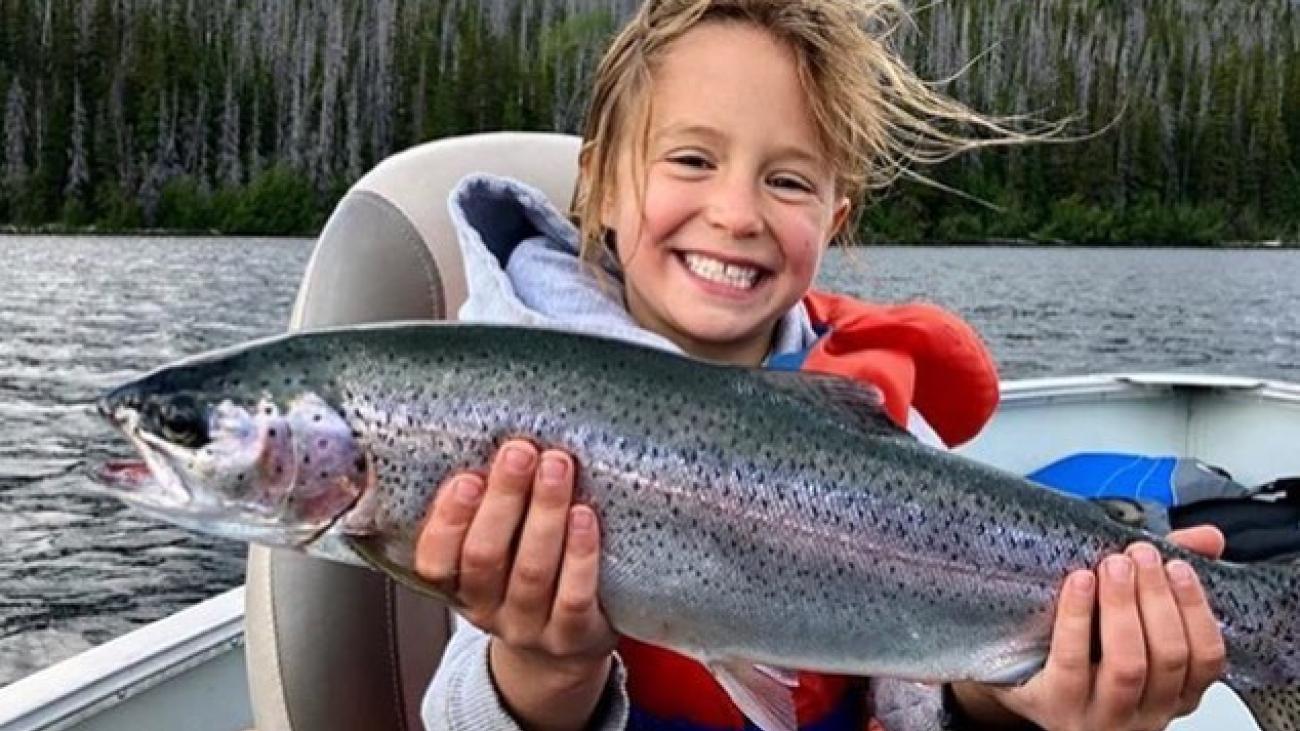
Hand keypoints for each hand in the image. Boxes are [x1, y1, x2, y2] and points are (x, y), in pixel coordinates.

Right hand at [414, 440, 617, 729]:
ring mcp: (530, 625)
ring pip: (532, 571)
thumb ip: (485, 507)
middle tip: (519, 452)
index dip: (448, 520)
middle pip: (485, 557)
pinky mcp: (573, 634)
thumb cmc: (524, 577)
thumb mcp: (493, 550)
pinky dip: (580, 554)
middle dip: (503, 500)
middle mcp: (488, 609)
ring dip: (544, 514)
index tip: (466, 477)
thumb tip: (490, 433)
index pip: (435, 559)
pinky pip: (574, 595)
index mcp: (457, 584)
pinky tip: (585, 516)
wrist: (562, 650)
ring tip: (556, 467)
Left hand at [952, 526, 1227, 730]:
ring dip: (1124, 605)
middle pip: (1168, 657)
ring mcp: (1100, 714)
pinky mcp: (1053, 703)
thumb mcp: (1129, 614)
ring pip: (1128, 665)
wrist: (1018, 676)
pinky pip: (1071, 662)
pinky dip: (1078, 617)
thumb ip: (1168, 578)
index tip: (1178, 565)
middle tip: (1141, 553)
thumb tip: (1208, 538)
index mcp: (1173, 692)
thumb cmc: (1083, 645)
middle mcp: (1144, 711)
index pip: (1206, 659)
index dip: (1196, 609)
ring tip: (1114, 564)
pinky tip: (1079, 582)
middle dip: (1157, 597)